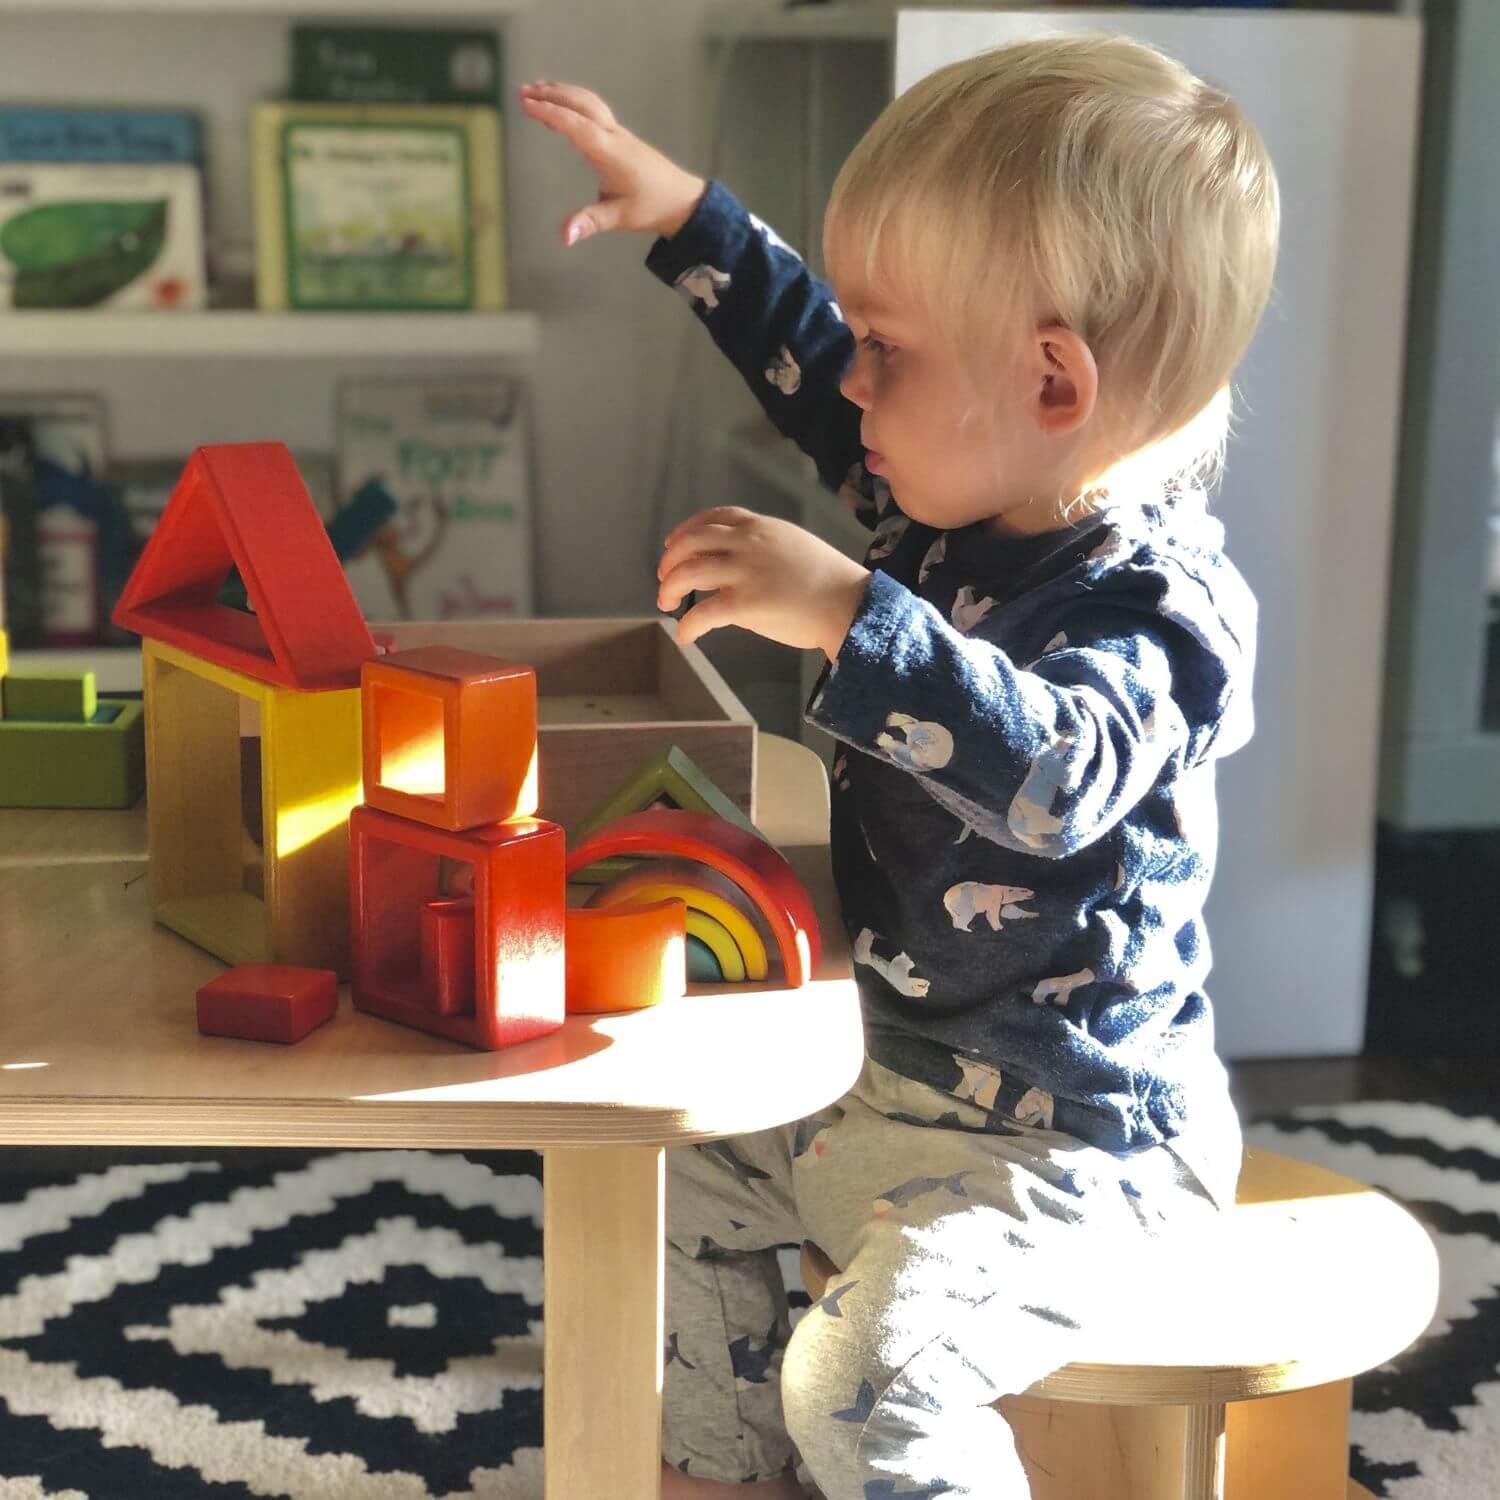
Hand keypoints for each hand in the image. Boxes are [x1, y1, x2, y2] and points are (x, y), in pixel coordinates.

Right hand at [518, 81, 707, 242]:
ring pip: (588, 102)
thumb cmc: (652, 207)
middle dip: (552, 95)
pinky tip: (559, 104)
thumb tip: (564, 236)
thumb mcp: (620, 218)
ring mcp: (618, 132)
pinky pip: (593, 109)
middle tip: (522, 91)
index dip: (550, 114)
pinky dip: (573, 101)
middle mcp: (614, 136)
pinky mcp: (619, 135)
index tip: (527, 105)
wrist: (682, 199)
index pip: (576, 125)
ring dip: (561, 92)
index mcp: (611, 153)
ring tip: (534, 88)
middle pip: (581, 104)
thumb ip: (590, 222)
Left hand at [657, 506, 869, 658]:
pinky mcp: (746, 603)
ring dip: (670, 588)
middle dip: (670, 560)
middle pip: (692, 541)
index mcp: (761, 527)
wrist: (850, 605)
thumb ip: (763, 550)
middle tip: (664, 579)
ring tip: (667, 605)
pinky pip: (704, 613)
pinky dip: (688, 625)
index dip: (687, 529)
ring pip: (688, 572)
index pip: (715, 518)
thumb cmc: (829, 582)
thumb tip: (735, 569)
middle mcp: (748, 542)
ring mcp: (745, 571)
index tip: (673, 543)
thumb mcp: (794, 547)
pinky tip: (686, 635)